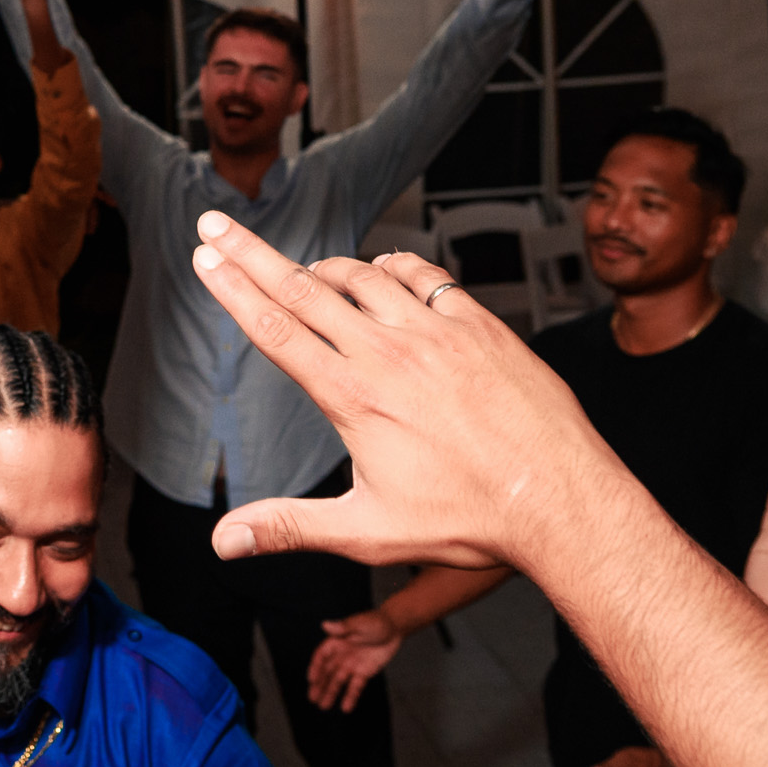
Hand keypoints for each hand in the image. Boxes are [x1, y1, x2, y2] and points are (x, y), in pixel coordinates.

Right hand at [186, 210, 634, 570]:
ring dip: (320, 266)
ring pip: (360, 276)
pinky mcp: (478, 325)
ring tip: (299, 269)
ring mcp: (435, 332)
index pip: (275, 330)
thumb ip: (289, 527)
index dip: (232, 290)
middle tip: (215, 224)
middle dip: (250, 252)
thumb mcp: (368, 531)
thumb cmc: (472, 520)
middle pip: (301, 286)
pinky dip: (391, 266)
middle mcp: (389, 353)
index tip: (205, 260)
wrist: (562, 499)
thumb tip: (226, 541)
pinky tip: (382, 271)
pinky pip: (423, 275)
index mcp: (354, 397)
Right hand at [306, 608, 400, 712]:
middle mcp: (341, 655)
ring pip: (338, 681)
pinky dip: (350, 697)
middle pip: (327, 672)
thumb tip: (325, 625)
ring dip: (330, 693)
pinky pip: (356, 687)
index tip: (311, 680)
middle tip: (312, 699)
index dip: (315, 667)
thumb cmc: (375, 622)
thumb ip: (343, 627)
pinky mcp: (364, 673)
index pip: (322, 656)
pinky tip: (345, 708)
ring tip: (323, 706)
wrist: (394, 629)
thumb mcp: (360, 623)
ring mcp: (352, 665)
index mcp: (336, 641)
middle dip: (319, 685)